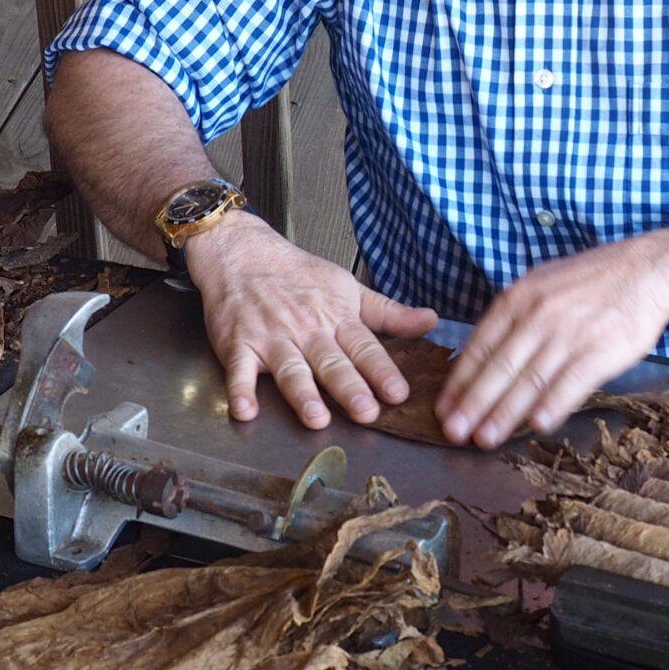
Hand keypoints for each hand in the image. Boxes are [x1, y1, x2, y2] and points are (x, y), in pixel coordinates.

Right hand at [185, 213, 438, 427]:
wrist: (241, 252)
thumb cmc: (295, 274)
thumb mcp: (347, 287)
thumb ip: (387, 313)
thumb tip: (430, 322)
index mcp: (335, 317)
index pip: (364, 347)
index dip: (382, 371)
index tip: (398, 393)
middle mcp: (306, 329)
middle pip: (331, 362)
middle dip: (349, 388)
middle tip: (366, 412)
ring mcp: (271, 338)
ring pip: (290, 369)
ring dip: (302, 394)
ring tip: (316, 417)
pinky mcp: (238, 344)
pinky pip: (239, 370)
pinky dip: (241, 390)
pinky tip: (246, 411)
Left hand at [438, 236, 668, 448]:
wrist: (645, 270)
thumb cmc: (589, 283)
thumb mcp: (540, 285)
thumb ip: (513, 319)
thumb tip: (484, 358)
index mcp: (518, 299)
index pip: (480, 346)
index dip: (459, 382)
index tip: (444, 408)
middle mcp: (538, 315)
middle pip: (499, 367)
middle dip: (472, 404)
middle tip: (453, 432)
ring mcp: (569, 333)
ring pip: (529, 380)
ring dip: (504, 414)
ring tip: (485, 439)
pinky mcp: (599, 350)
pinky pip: (570, 383)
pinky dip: (552, 405)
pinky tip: (537, 426)